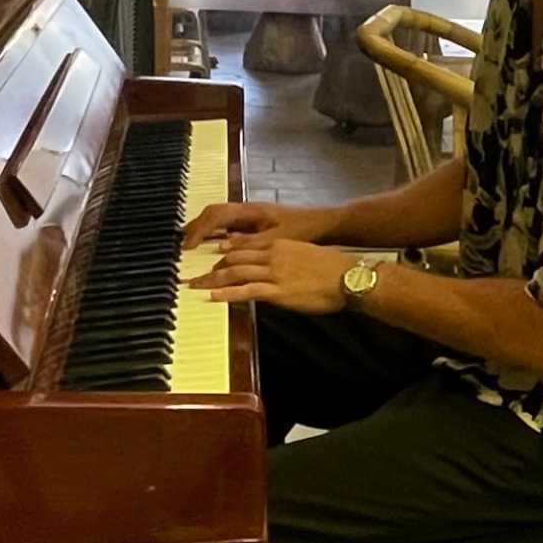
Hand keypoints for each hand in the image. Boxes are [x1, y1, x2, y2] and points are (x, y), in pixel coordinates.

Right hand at [183, 197, 328, 251]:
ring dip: (204, 228)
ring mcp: (250, 214)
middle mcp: (247, 209)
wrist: (323, 222)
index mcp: (250, 210)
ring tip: (190, 243)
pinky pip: (228, 223)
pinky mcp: (255, 221)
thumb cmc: (302, 229)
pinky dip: (216, 231)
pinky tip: (212, 244)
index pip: (216, 216)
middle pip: (213, 213)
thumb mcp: (276, 240)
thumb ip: (249, 244)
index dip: (199, 230)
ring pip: (219, 217)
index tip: (187, 246)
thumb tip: (221, 248)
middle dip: (195, 227)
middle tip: (182, 244)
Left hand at [195, 229, 359, 313]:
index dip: (224, 254)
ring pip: (235, 273)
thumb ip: (287, 259)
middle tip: (194, 274)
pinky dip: (228, 293)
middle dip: (211, 267)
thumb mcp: (305, 255)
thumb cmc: (332, 269)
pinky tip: (214, 296)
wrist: (347, 277)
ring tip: (196, 286)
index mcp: (278, 245)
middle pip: (233, 259)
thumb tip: (277, 268)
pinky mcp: (278, 291)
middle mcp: (272, 255)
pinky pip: (247, 290)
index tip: (211, 259)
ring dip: (212, 280)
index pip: (243, 247)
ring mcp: (274, 273)